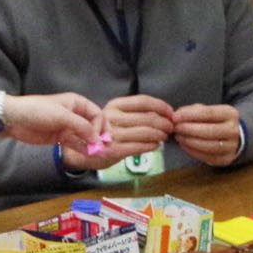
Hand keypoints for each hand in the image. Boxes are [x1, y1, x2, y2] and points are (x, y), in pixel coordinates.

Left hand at [0, 91, 103, 149]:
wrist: (15, 119)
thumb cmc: (37, 110)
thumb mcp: (62, 116)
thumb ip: (81, 127)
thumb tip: (97, 139)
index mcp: (77, 103)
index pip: (97, 114)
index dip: (100, 126)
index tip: (98, 138)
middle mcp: (75, 114)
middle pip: (93, 126)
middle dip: (99, 136)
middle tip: (104, 148)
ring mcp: (68, 127)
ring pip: (85, 137)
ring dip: (92, 145)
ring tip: (98, 154)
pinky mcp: (60, 137)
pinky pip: (75, 143)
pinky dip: (82, 149)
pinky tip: (88, 154)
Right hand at [59, 95, 175, 170]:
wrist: (81, 150)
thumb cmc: (103, 132)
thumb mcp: (113, 115)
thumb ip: (133, 112)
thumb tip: (161, 113)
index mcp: (114, 106)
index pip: (143, 101)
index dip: (161, 106)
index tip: (170, 111)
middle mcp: (112, 118)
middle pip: (148, 118)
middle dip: (165, 123)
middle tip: (171, 126)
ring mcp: (113, 135)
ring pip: (147, 133)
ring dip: (161, 135)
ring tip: (165, 136)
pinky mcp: (114, 151)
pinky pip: (140, 147)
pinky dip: (152, 145)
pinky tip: (156, 145)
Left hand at [171, 103, 243, 166]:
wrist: (233, 136)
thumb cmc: (215, 121)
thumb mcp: (209, 111)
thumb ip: (193, 111)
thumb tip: (176, 116)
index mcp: (230, 114)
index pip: (209, 113)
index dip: (190, 115)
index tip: (175, 117)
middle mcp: (234, 130)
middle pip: (210, 131)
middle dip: (188, 129)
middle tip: (176, 128)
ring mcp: (232, 146)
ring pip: (209, 146)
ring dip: (190, 141)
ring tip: (179, 136)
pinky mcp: (227, 159)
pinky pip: (208, 157)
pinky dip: (193, 152)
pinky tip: (184, 145)